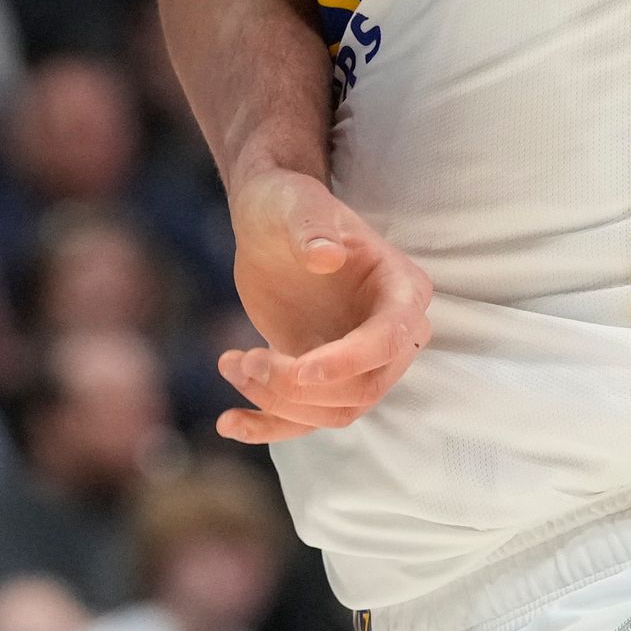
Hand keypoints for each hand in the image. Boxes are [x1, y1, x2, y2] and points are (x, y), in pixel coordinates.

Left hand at [213, 168, 430, 444]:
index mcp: (402, 288)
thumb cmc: (288, 203)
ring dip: (279, 403)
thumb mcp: (296, 203)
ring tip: (231, 364)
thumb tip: (325, 256)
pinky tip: (228, 423)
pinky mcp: (323, 375)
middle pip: (364, 388)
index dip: (350, 361)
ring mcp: (359, 359)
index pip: (390, 339)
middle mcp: (392, 332)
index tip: (300, 370)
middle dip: (302, 387)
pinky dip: (269, 427)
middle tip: (246, 361)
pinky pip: (305, 418)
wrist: (267, 221)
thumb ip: (312, 226)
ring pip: (334, 411)